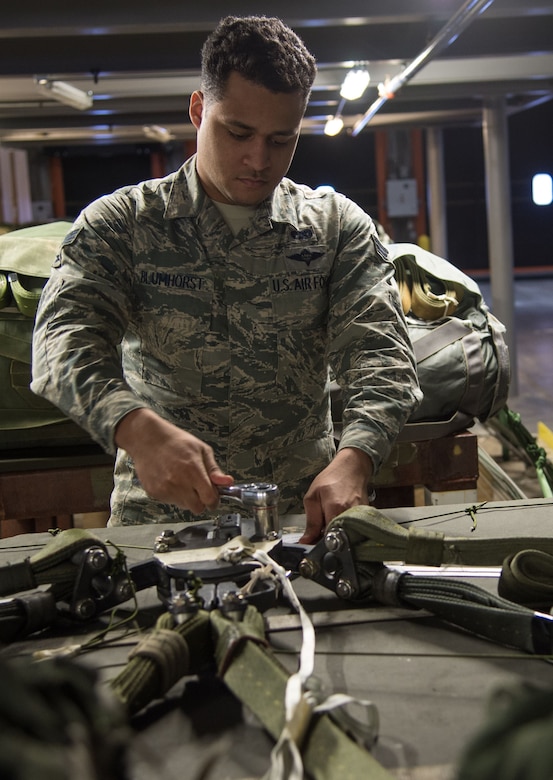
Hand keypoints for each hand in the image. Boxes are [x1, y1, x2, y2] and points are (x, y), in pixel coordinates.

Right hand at [114, 408, 233, 513]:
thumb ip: (214, 469)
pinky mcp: (154, 492)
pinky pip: (170, 502)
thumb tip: (228, 482)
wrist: (147, 438)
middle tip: (199, 490)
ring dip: (188, 498)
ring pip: (184, 506)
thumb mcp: (201, 450)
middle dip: (202, 501)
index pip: (209, 499)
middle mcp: (179, 482)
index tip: (214, 497)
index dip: (214, 500)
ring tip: (183, 481)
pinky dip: (174, 495)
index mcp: (193, 471)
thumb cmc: (176, 441)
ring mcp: (165, 489)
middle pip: (197, 508)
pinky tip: (171, 480)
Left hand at [300, 447, 373, 543]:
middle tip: (320, 534)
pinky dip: (345, 530)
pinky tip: (339, 522)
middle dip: (328, 541)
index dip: (319, 545)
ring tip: (330, 525)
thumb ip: (311, 522)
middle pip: (339, 540)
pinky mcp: (365, 518)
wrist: (351, 469)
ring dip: (337, 535)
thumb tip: (306, 541)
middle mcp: (350, 515)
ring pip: (346, 536)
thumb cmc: (330, 480)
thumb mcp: (313, 497)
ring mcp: (360, 517)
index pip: (327, 539)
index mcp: (335, 509)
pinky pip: (353, 531)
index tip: (313, 544)